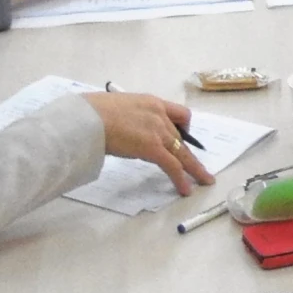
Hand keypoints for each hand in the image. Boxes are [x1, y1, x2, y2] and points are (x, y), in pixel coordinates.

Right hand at [84, 90, 210, 194]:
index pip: (176, 113)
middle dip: (188, 151)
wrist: (88, 117)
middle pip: (181, 135)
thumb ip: (123, 118)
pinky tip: (185, 189)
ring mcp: (157, 131)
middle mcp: (159, 114)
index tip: (182, 136)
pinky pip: (173, 166)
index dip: (182, 127)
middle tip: (196, 164)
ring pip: (182, 152)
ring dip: (194, 168)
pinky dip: (181, 178)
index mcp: (150, 103)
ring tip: (204, 180)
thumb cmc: (90, 112)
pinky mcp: (153, 148)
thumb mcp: (114, 108)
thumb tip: (117, 129)